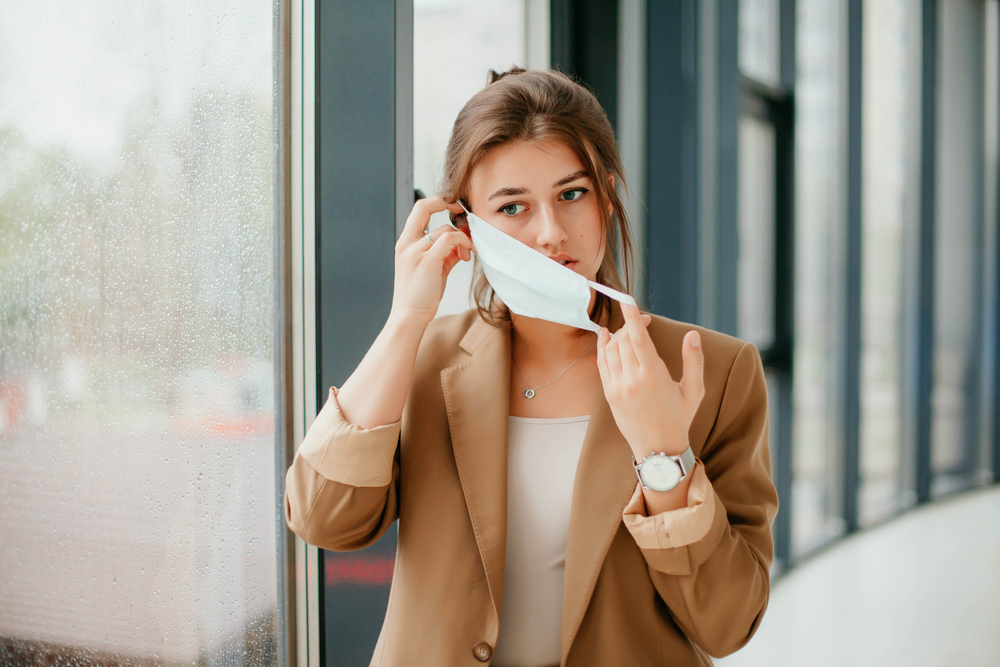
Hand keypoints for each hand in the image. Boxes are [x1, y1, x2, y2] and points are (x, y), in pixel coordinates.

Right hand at [390, 195, 473, 326]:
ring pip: (445, 228)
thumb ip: (445, 253)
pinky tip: (466, 255)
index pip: (418, 209)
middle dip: (447, 202)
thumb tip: (462, 243)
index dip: (438, 202)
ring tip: (467, 252)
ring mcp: (415, 252)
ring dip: (463, 237)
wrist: (409, 316)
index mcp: (405, 243)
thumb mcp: (432, 269)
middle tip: (464, 213)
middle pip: (424, 206)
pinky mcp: (427, 262)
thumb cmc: (420, 295)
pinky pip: (450, 239)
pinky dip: (463, 243)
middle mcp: (407, 243)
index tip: (455, 210)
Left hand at [596, 303, 704, 457]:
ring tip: (629, 330)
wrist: (658, 450)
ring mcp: (617, 387)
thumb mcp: (694, 390)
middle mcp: (632, 380)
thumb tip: (693, 334)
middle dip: (631, 325)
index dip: (631, 315)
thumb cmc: (679, 419)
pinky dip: (603, 346)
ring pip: (611, 349)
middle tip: (642, 322)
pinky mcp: (609, 394)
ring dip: (619, 334)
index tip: (627, 299)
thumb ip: (694, 360)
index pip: (638, 337)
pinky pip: (602, 363)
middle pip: (624, 339)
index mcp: (653, 376)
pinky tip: (606, 336)